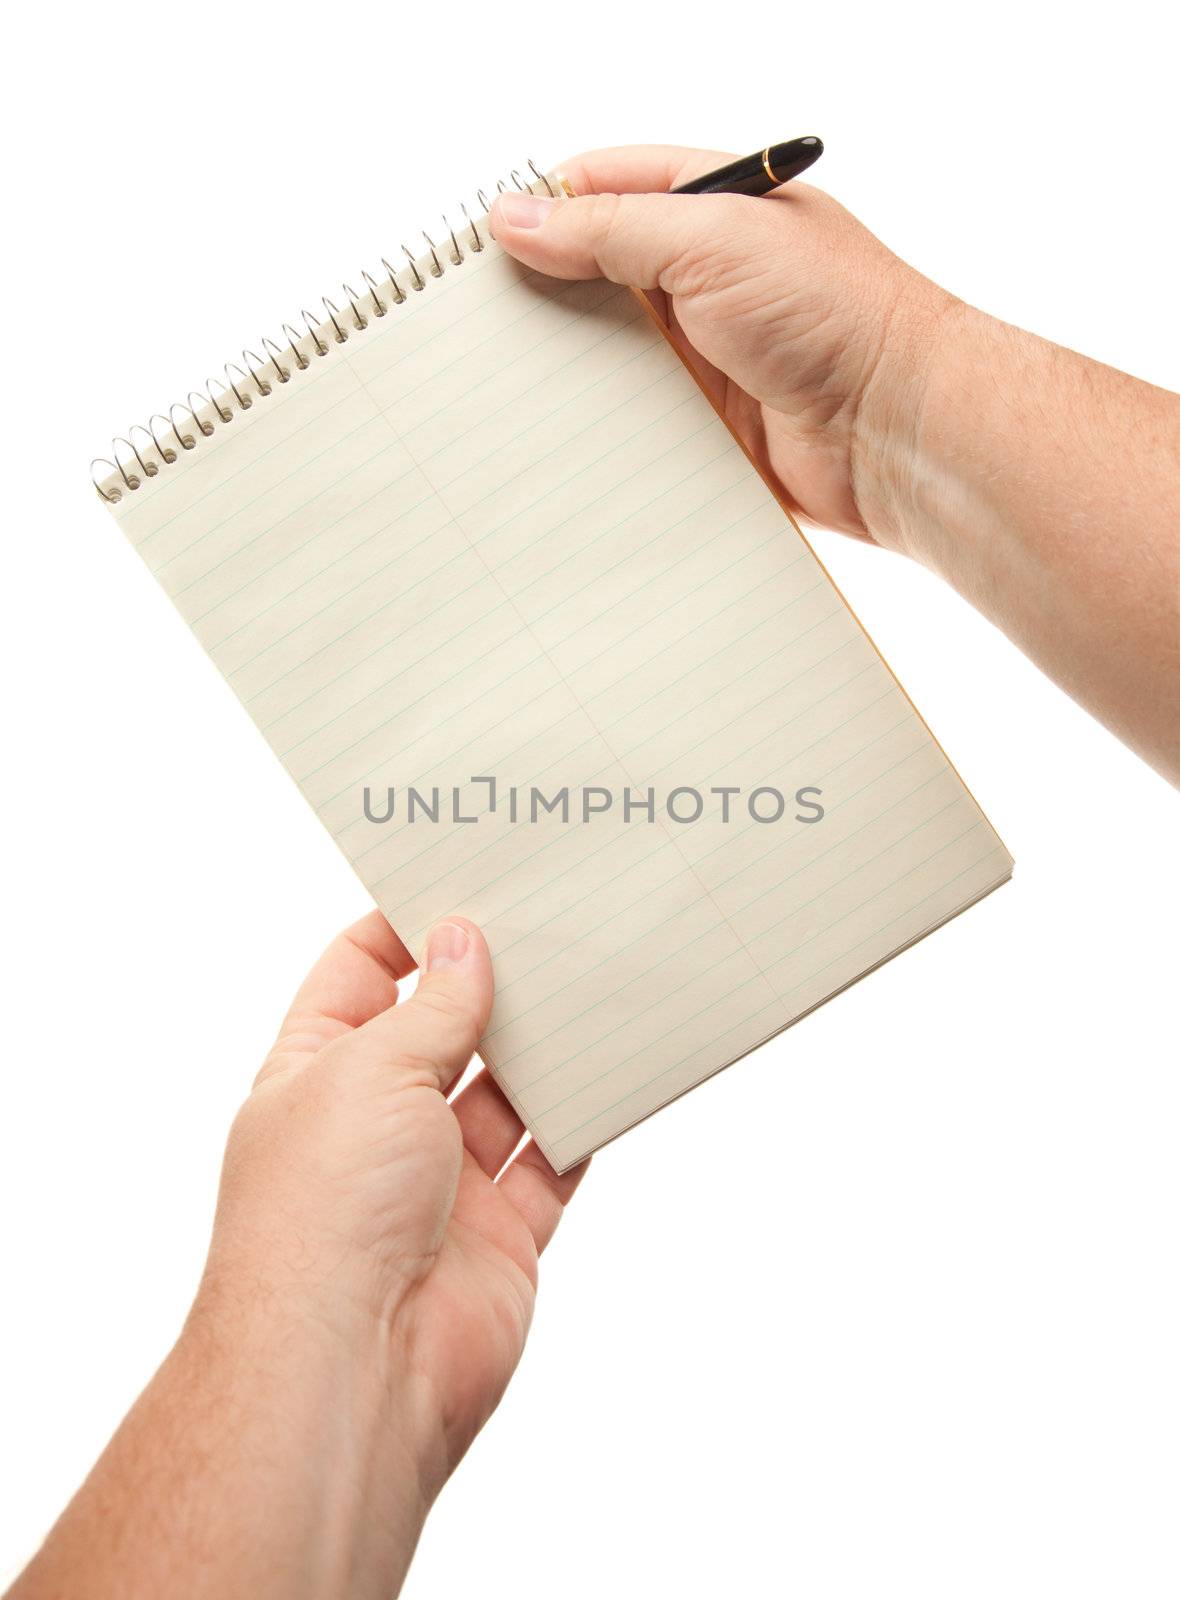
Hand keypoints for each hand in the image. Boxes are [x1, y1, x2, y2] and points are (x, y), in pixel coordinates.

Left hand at [11, 912, 585, 1599]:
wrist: (357, 1366)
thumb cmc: (324, 1214)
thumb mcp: (370, 1071)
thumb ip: (432, 1007)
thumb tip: (463, 941)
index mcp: (315, 1078)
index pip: (358, 979)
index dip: (406, 929)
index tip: (464, 879)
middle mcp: (376, 1127)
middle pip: (443, 1032)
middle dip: (491, 983)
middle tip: (549, 919)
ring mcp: (440, 1184)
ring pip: (506, 1095)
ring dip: (546, 1046)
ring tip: (596, 975)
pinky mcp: (501, 1234)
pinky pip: (553, 1162)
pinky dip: (585, 1119)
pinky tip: (620, 1065)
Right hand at [491, 147, 1179, 783]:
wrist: (896, 431)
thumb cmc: (838, 317)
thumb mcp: (713, 241)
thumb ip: (610, 229)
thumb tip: (517, 217)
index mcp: (717, 207)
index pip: (608, 186)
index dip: (546, 206)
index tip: (489, 242)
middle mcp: (709, 273)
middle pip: (598, 270)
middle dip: (547, 289)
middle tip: (487, 316)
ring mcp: (706, 349)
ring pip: (609, 347)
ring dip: (571, 361)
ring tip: (512, 375)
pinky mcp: (707, 419)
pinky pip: (633, 413)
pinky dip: (600, 418)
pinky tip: (562, 426)